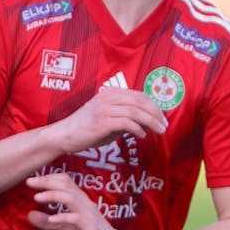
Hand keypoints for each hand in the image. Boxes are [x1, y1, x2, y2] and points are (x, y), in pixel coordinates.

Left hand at [26, 173, 129, 229]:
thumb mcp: (65, 229)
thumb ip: (48, 222)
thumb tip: (29, 214)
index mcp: (79, 200)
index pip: (65, 181)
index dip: (48, 178)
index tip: (32, 180)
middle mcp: (84, 203)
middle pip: (65, 185)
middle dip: (46, 181)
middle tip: (29, 182)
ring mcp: (88, 214)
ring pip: (70, 198)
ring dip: (52, 195)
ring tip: (37, 198)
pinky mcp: (90, 227)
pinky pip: (76, 218)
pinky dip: (62, 217)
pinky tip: (51, 220)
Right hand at [52, 87, 166, 153]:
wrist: (64, 135)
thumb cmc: (86, 128)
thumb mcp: (108, 118)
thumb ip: (125, 117)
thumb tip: (147, 122)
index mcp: (110, 93)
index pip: (140, 95)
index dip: (154, 106)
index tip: (162, 118)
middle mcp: (108, 97)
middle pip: (141, 102)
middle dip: (156, 114)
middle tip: (164, 125)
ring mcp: (105, 109)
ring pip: (136, 112)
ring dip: (151, 122)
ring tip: (159, 131)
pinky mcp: (102, 121)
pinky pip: (127, 123)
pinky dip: (138, 130)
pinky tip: (141, 136)